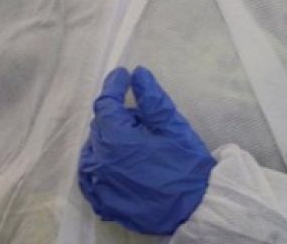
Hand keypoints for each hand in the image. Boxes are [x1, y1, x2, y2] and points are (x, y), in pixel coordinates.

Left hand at [77, 67, 215, 235]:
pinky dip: (103, 161)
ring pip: (95, 148)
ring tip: (137, 143)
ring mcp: (97, 183)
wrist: (194, 212)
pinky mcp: (101, 199)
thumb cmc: (185, 168)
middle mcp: (98, 161)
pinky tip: (123, 160)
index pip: (106, 104)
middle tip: (144, 120)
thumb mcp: (173, 128)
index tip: (123, 75)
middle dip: (119, 116)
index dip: (114, 86)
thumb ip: (152, 99)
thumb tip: (137, 73)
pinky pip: (92, 172)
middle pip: (101, 125)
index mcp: (115, 140)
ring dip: (110, 138)